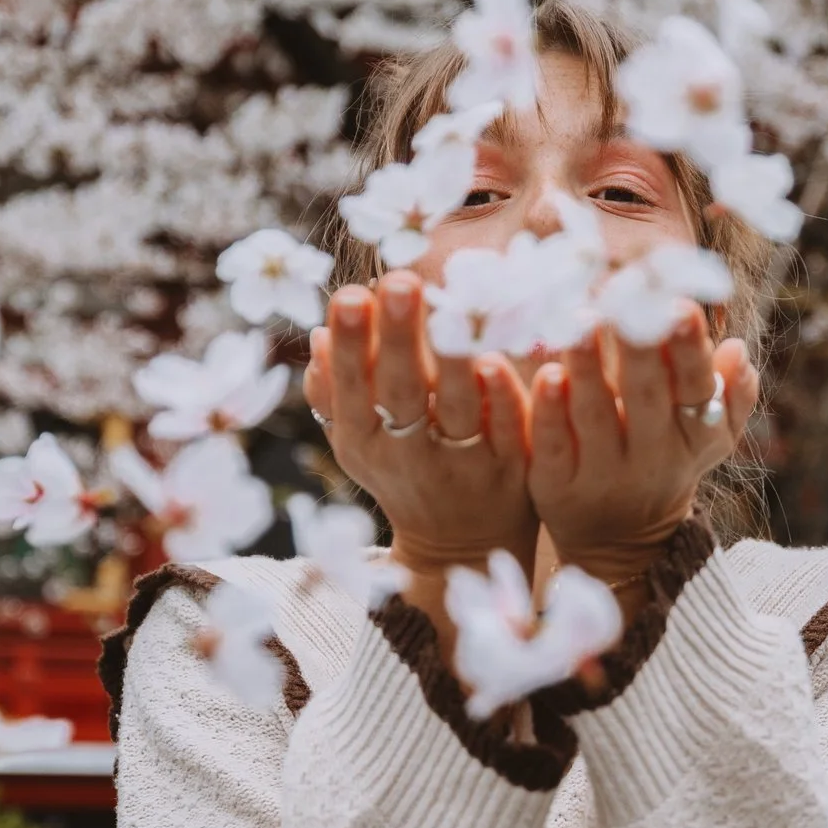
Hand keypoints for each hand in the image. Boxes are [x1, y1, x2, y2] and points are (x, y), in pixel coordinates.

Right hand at [307, 274, 538, 581]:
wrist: (458, 547)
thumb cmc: (400, 474)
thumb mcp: (356, 442)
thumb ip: (332, 392)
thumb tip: (317, 335)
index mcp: (365, 442)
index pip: (351, 390)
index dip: (352, 346)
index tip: (351, 294)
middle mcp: (408, 455)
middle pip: (401, 394)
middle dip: (398, 339)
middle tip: (400, 281)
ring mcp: (462, 462)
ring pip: (456, 409)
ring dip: (451, 362)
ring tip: (451, 311)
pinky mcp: (511, 468)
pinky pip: (506, 430)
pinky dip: (501, 399)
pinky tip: (496, 362)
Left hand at [528, 302, 759, 584]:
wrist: (623, 543)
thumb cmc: (667, 463)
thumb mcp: (708, 438)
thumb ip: (732, 395)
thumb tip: (737, 349)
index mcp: (692, 435)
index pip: (697, 388)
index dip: (690, 350)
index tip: (681, 306)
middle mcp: (651, 456)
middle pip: (647, 397)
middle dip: (639, 349)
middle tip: (627, 300)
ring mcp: (602, 473)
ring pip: (595, 416)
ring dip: (589, 369)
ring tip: (581, 323)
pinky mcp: (557, 486)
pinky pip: (553, 445)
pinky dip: (549, 412)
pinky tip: (544, 375)